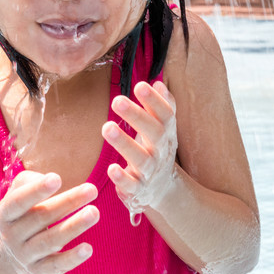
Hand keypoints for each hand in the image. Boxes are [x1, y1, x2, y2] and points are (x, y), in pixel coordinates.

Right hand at [0, 170, 98, 273]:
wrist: (13, 252)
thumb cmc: (24, 212)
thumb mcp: (20, 193)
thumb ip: (31, 181)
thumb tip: (52, 181)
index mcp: (5, 214)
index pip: (18, 202)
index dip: (36, 190)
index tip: (57, 178)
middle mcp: (12, 236)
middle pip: (40, 218)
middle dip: (67, 202)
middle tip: (92, 189)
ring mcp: (25, 256)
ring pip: (50, 241)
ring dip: (73, 227)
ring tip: (94, 212)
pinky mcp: (40, 271)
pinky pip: (57, 265)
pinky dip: (72, 258)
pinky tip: (88, 248)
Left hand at [102, 80, 177, 213]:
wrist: (163, 191)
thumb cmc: (156, 152)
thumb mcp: (162, 131)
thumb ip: (160, 107)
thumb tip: (156, 82)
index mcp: (167, 135)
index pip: (166, 116)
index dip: (155, 101)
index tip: (140, 86)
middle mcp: (160, 152)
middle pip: (155, 133)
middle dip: (137, 116)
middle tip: (117, 100)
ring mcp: (150, 172)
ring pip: (141, 159)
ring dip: (125, 143)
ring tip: (107, 127)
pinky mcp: (137, 191)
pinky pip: (131, 185)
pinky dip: (123, 178)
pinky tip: (112, 168)